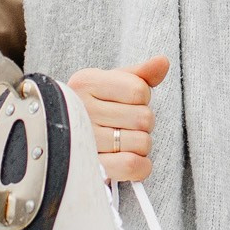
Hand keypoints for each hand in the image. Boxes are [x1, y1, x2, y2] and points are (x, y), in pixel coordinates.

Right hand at [67, 55, 169, 182]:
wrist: (66, 138)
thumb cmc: (96, 107)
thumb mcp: (114, 84)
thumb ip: (141, 74)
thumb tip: (163, 61)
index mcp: (86, 83)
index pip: (139, 90)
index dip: (142, 98)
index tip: (127, 103)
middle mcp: (81, 110)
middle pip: (144, 118)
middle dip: (142, 123)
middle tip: (124, 125)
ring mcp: (85, 141)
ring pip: (142, 142)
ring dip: (140, 145)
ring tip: (122, 142)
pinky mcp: (92, 168)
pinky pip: (131, 165)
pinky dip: (140, 166)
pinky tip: (129, 159)